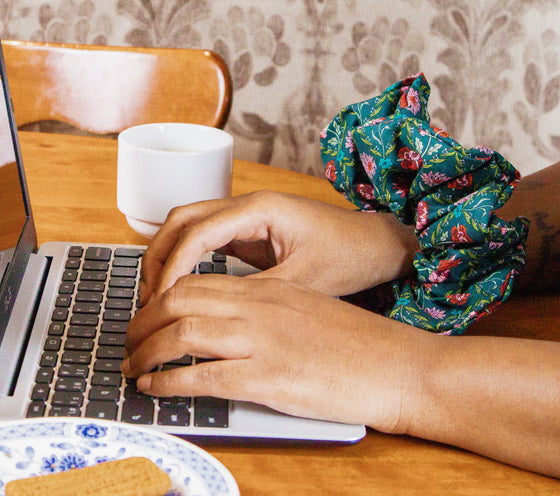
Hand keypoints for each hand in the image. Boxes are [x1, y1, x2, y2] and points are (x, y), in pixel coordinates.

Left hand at [123, 273, 428, 430]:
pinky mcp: (269, 377)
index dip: (162, 297)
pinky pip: (201, 375)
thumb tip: (233, 324)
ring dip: (146, 350)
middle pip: (180, 301)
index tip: (149, 314)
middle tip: (129, 339)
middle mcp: (260, 308)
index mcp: (269, 290)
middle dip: (144, 320)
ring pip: (182, 333)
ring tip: (132, 365)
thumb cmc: (358, 342)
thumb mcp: (307, 311)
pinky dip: (168, 381)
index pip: (198, 282)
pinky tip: (154, 387)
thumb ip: (268, 312)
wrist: (396, 364)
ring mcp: (262, 340)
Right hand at [140, 191, 416, 301]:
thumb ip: (255, 292)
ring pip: (190, 224)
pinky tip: (181, 283)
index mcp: (260, 209)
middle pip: (183, 217)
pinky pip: (206, 237)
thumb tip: (211, 311)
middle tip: (148, 295)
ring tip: (156, 291)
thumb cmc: (349, 255)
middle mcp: (248, 205)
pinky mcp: (251, 230)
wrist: (376, 244)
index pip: (198, 231)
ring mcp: (247, 215)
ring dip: (169, 253)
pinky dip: (187, 257)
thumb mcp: (304, 280)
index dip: (174, 266)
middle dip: (159, 253)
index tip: (160, 299)